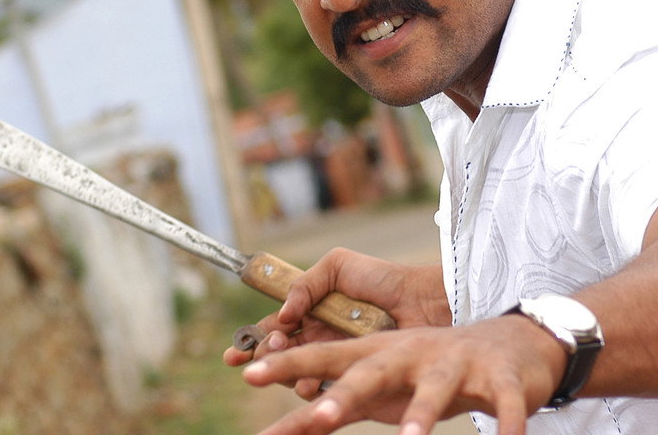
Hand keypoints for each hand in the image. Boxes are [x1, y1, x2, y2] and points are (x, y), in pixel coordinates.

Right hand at [224, 248, 449, 397]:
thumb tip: (283, 314)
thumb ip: (305, 284)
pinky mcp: (354, 380)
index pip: (275, 329)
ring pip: (297, 375)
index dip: (252, 341)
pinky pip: (324, 391)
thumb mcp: (338, 265)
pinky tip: (311, 383)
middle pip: (280, 355)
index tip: (233, 354)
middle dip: (263, 357)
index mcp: (313, 311)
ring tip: (285, 361)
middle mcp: (321, 338)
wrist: (424, 303)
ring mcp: (338, 360)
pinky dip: (312, 389)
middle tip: (263, 352)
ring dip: (285, 371)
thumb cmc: (384, 280)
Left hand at [242, 314, 563, 434]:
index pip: (325, 357)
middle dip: (346, 393)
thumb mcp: (379, 388)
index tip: (247, 374)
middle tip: (319, 415)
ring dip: (422, 413)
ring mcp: (456, 364)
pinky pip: (504, 403)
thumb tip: (283, 428)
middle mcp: (412, 354)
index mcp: (379, 355)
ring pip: (436, 388)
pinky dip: (505, 424)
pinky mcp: (500, 378)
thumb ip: (330, 409)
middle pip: (374, 371)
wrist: (509, 345)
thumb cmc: (427, 372)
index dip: (289, 365)